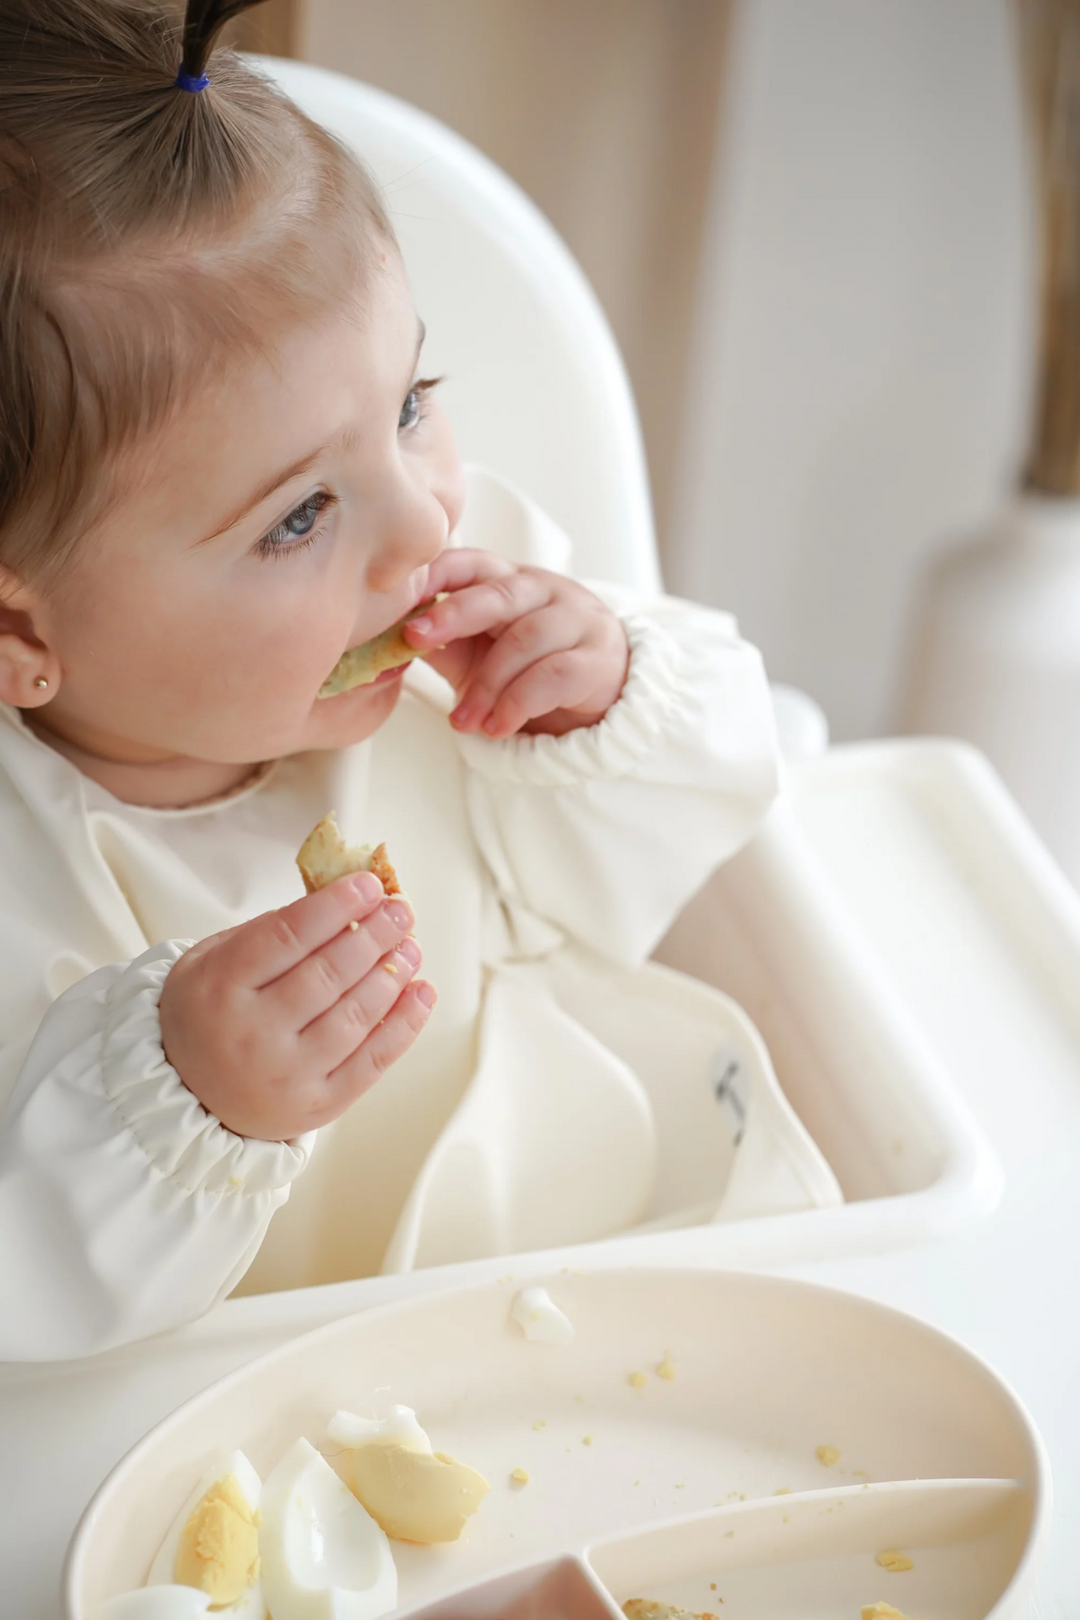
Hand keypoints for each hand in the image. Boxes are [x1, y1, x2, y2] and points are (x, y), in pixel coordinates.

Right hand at [158, 874, 434, 1139]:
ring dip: (392, 975)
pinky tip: (421, 993)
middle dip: (374, 935)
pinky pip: (372, 1061)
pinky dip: (404, 1024)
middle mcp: (253, 1034)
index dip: (335, 907)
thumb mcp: (210, 962)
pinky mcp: (318, 1105)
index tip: (369, 885)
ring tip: (411, 948)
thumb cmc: (207, 1015)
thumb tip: (337, 901)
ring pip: (355, 1016)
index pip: (288, 936)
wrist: (187, 1097)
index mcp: (221, 988)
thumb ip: (265, 931)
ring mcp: (288, 1074)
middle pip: (328, 974)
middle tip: (400, 911)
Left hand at [403, 550, 629, 738]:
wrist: (599, 693)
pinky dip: (518, 704)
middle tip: (414, 640)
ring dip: (487, 686)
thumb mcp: (478, 650)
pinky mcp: (597, 658)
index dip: (434, 573)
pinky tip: (496, 727)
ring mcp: (576, 620)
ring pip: (524, 640)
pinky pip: (554, 675)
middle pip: (498, 593)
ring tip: (463, 722)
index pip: (469, 562)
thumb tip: (380, 647)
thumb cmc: (529, 664)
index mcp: (507, 580)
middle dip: (452, 614)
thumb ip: (438, 641)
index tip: (399, 597)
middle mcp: (543, 589)